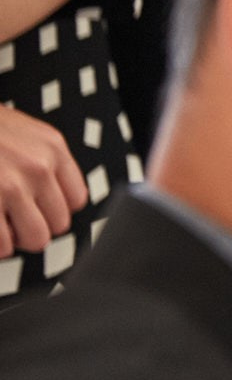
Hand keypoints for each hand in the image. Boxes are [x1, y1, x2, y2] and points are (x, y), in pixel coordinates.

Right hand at [0, 103, 86, 258]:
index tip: (36, 210)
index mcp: (52, 148)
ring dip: (16, 240)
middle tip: (14, 222)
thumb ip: (44, 161)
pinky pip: (3, 245)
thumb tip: (52, 201)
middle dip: (35, 227)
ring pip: (35, 239)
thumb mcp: (23, 133)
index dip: (53, 210)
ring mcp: (10, 186)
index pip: (76, 200)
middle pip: (58, 224)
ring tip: (1, 228)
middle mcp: (37, 167)